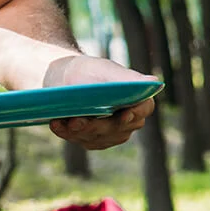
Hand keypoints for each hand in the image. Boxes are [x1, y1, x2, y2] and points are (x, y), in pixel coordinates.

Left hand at [44, 55, 158, 149]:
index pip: (144, 109)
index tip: (124, 115)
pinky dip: (67, 133)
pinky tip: (55, 124)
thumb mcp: (104, 70)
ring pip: (98, 137)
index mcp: (136, 99)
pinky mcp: (91, 139)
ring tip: (64, 121)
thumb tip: (153, 83)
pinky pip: (80, 140)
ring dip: (80, 131)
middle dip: (97, 126)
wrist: (61, 79)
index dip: (136, 113)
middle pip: (117, 128)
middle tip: (78, 120)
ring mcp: (109, 133)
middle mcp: (126, 120)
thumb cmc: (87, 70)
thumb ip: (127, 79)